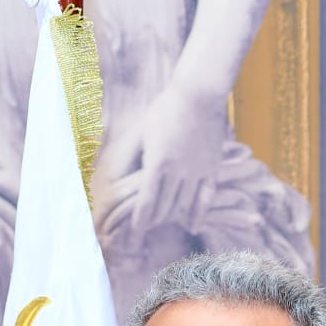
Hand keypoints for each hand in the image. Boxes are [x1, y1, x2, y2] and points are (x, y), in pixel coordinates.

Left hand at [93, 79, 226, 247]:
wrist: (199, 92)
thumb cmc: (165, 110)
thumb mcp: (141, 132)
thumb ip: (130, 157)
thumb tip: (114, 180)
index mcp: (158, 163)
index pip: (146, 202)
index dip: (139, 221)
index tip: (134, 233)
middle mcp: (178, 171)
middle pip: (164, 209)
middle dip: (154, 220)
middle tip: (146, 225)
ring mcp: (197, 172)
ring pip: (183, 207)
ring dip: (172, 217)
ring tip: (163, 221)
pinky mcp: (212, 169)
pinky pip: (205, 199)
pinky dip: (198, 215)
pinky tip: (191, 226)